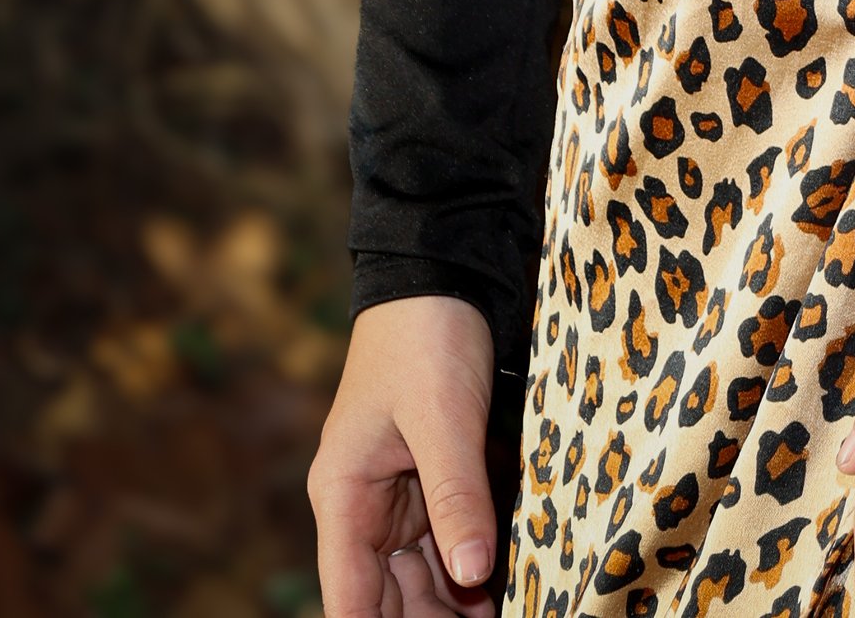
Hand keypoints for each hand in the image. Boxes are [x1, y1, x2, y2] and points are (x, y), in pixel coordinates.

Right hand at [307, 294, 497, 616]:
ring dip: (456, 606)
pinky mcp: (431, 482)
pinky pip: (446, 544)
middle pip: (388, 601)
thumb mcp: (443, 414)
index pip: (351, 600)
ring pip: (421, 580)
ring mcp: (396, 498)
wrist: (442, 270)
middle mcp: (361, 508)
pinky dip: (472, 573)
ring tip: (512, 613)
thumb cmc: (427, 334)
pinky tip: (504, 593)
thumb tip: (472, 574)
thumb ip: (455, 494)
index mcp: (343, 496)